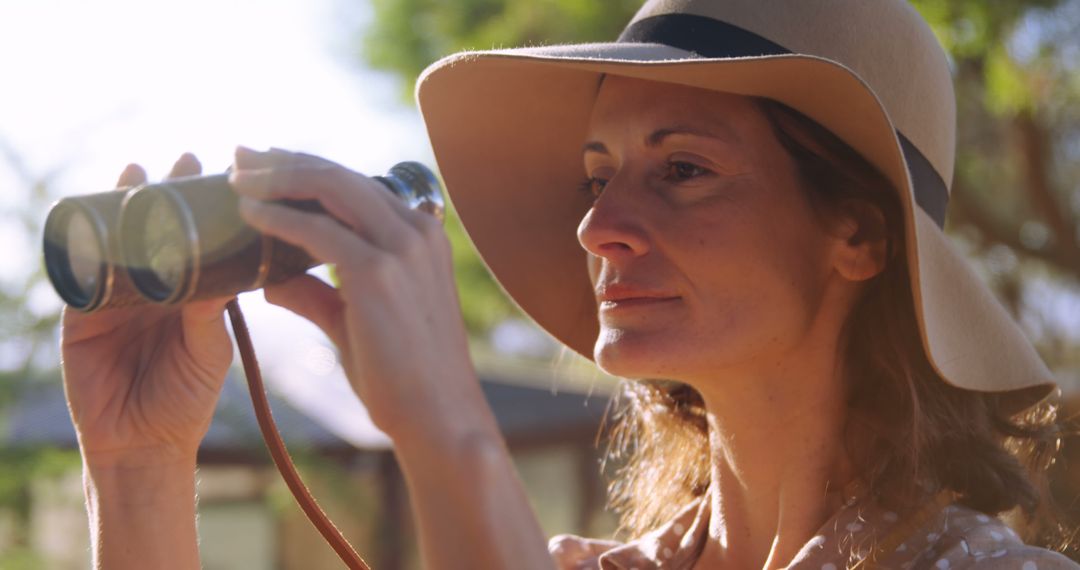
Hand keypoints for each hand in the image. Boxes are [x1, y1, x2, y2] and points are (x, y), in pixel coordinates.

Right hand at [61, 154, 232, 468]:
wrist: (141, 443)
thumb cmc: (185, 397)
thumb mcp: (208, 350)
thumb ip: (209, 313)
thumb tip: (219, 270)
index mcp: (190, 293)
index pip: (198, 240)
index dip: (206, 210)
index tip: (223, 176)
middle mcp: (153, 287)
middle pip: (156, 229)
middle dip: (166, 192)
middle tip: (185, 160)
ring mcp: (114, 296)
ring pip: (115, 240)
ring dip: (122, 205)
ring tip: (136, 171)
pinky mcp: (80, 313)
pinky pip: (77, 272)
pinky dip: (80, 245)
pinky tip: (88, 217)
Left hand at [229, 147, 486, 442]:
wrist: (438, 415)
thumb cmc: (404, 376)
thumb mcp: (358, 322)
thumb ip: (318, 294)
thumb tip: (272, 282)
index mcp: (421, 236)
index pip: (356, 185)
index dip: (306, 169)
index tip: (265, 164)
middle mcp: (416, 230)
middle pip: (340, 175)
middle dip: (284, 161)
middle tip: (239, 156)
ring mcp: (401, 248)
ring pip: (329, 187)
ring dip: (276, 177)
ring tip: (235, 176)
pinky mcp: (378, 272)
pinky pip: (316, 230)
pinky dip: (278, 216)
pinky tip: (248, 213)